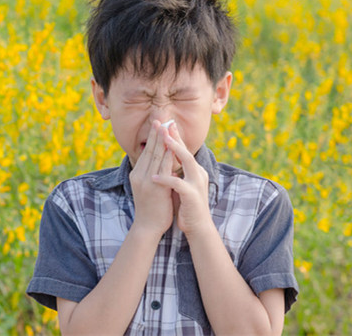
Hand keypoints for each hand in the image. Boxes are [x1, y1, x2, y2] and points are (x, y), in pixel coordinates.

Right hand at [129, 120, 173, 237]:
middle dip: (156, 133)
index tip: (158, 123)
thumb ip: (152, 173)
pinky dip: (166, 155)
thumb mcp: (148, 187)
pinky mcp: (154, 186)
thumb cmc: (151, 208)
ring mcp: (146, 179)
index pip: (146, 151)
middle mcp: (139, 174)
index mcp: (138, 173)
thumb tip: (160, 162)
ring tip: (166, 126)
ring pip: (154, 155)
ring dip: (161, 139)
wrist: (147, 227)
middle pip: (149, 149)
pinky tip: (171, 145)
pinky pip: (162, 167)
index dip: (153, 137)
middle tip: (160, 117)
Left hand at [152, 123, 211, 237]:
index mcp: (195, 171)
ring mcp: (196, 184)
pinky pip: (177, 184)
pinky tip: (154, 178)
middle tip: (166, 124)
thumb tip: (165, 160)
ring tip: (163, 140)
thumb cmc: (187, 206)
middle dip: (176, 137)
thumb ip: (176, 172)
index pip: (184, 151)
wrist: (198, 227)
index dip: (175, 138)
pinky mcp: (192, 195)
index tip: (166, 125)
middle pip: (187, 151)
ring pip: (187, 161)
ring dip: (174, 150)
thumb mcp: (181, 185)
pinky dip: (165, 180)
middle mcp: (198, 174)